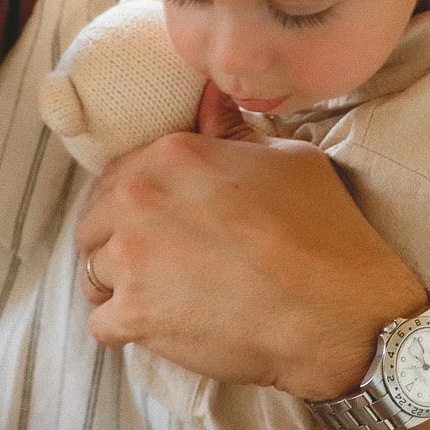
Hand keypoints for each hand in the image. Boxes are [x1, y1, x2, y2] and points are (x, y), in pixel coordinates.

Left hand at [75, 92, 426, 399]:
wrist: (337, 311)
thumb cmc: (322, 232)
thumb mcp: (286, 160)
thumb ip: (231, 132)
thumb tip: (209, 98)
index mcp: (168, 156)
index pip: (115, 178)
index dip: (129, 205)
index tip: (149, 225)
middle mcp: (138, 201)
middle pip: (93, 226)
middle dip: (115, 244)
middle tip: (153, 265)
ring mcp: (132, 260)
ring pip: (92, 275)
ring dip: (118, 288)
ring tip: (159, 298)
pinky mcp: (136, 314)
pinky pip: (101, 325)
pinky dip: (125, 330)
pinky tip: (158, 328)